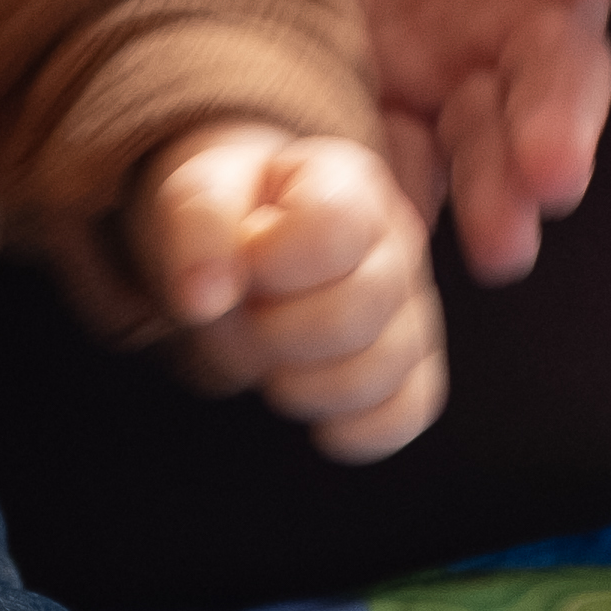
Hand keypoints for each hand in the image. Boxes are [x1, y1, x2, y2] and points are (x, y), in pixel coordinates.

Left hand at [135, 123, 443, 462]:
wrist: (245, 250)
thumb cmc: (228, 218)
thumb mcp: (196, 194)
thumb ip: (198, 226)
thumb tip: (201, 297)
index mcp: (348, 184)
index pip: (331, 233)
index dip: (269, 264)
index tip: (240, 263)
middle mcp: (397, 241)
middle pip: (358, 311)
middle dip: (273, 331)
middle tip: (245, 316)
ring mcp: (412, 308)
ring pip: (382, 371)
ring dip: (301, 385)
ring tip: (270, 356)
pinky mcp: (414, 367)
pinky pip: (406, 414)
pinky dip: (350, 427)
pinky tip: (311, 409)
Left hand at [292, 0, 610, 285]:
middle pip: (563, 70)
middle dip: (560, 123)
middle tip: (549, 176)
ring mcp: (458, 42)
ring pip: (487, 133)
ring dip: (493, 187)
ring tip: (496, 239)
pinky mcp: (377, 66)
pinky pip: (388, 138)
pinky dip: (386, 181)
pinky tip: (372, 221)